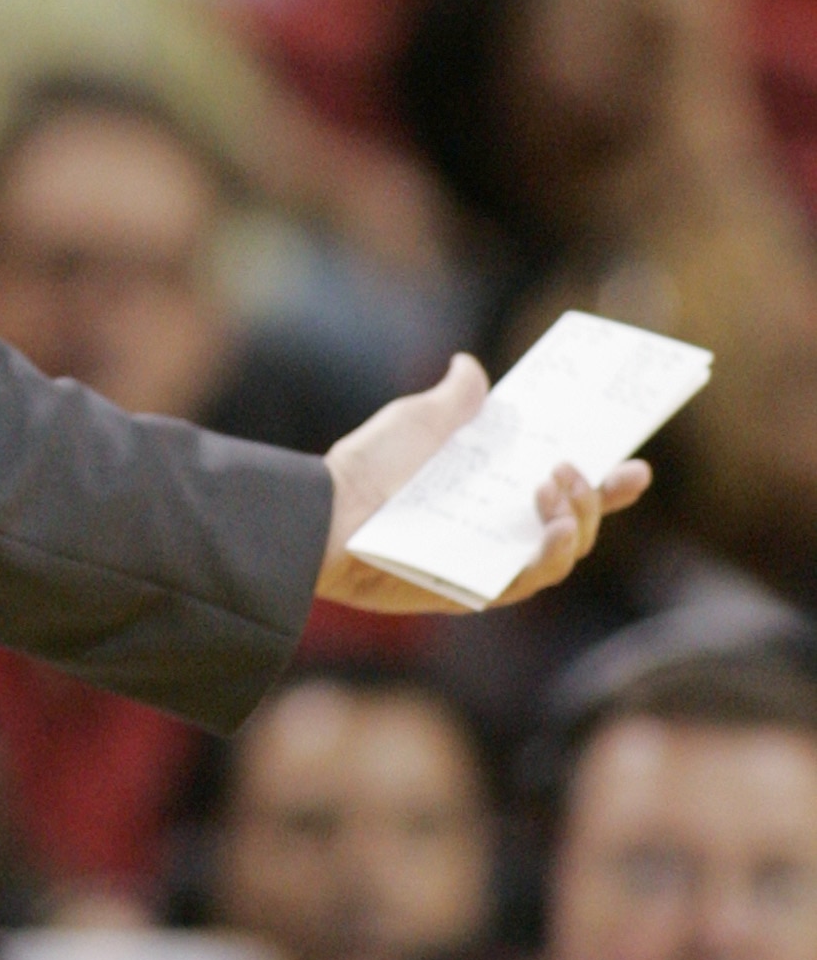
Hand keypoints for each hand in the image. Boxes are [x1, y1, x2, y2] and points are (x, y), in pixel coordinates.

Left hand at [316, 352, 651, 615]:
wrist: (324, 511)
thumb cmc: (367, 469)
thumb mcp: (418, 419)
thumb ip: (453, 399)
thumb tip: (470, 368)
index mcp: (494, 491)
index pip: (565, 489)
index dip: (607, 482)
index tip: (635, 463)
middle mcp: (497, 530)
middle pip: (574, 524)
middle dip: (595, 497)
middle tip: (576, 467)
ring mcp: (487, 563)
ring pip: (562, 556)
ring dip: (577, 520)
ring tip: (555, 487)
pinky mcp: (471, 592)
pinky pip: (528, 582)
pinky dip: (550, 555)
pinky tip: (553, 529)